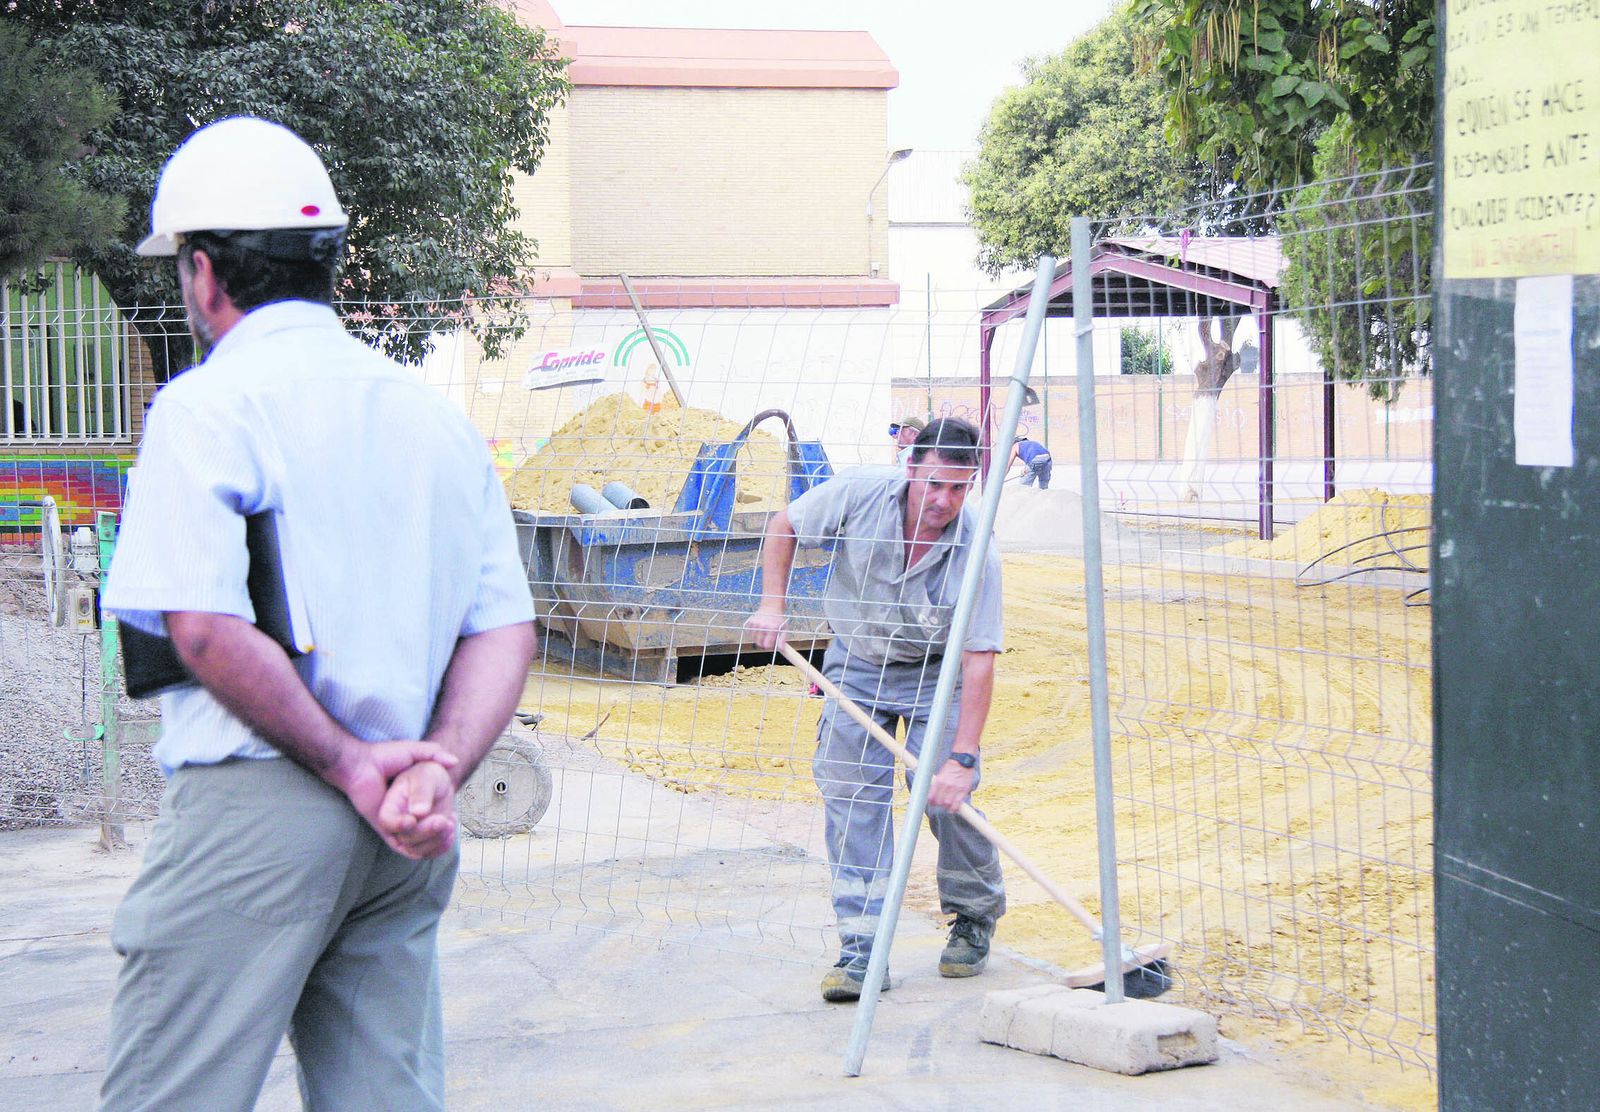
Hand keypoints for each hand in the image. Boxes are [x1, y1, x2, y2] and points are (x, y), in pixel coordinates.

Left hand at [331, 740, 457, 853]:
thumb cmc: (385, 756)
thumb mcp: (415, 751)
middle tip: (448, 821)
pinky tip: (419, 824)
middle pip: (433, 836)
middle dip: (443, 832)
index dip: (449, 824)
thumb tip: (454, 761)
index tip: (453, 818)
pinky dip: (416, 843)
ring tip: (441, 823)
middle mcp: (410, 815)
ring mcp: (399, 824)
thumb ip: (434, 753)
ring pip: (421, 844)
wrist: (362, 764)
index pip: (440, 821)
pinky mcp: (386, 830)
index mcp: (419, 801)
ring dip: (432, 837)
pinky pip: (403, 847)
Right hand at [378, 759, 458, 859]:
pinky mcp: (421, 842)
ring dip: (436, 840)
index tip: (413, 820)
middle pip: (404, 839)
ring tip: (450, 822)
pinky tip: (451, 830)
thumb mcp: (425, 776)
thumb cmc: (428, 775)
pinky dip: (442, 846)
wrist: (437, 784)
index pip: (387, 821)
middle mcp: (396, 824)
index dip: (398, 824)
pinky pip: (429, 853)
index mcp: (389, 805)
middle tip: (443, 819)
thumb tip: (418, 813)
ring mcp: (408, 836)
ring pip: (416, 851)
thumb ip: (421, 792)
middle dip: (426, 831)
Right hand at [744, 606, 786, 650]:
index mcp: (772, 628)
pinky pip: (749, 633)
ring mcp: (755, 623)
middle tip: (767, 638)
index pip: (766, 645)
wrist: (771, 606)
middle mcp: (762, 626)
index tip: (771, 644)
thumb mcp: (784, 628)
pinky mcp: (749, 622)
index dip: (769, 646)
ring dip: (758, 638)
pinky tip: (759, 628)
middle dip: (763, 643)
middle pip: (759, 643)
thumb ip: (782, 639)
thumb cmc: (778, 619)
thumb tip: (781, 649)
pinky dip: (753, 633)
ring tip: (764, 631)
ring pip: (753, 639)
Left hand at [928, 758, 974, 811]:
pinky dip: (955, 808)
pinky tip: (953, 809)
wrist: (962, 760)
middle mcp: (946, 785)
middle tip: (940, 804)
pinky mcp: (963, 790)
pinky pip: (958, 803)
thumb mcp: (940, 773)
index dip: (930, 802)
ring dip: (946, 807)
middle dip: (938, 804)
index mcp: (939, 780)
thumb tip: (932, 793)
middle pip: (939, 801)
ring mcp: (955, 788)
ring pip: (948, 804)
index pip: (931, 796)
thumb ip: (937, 783)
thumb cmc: (951, 766)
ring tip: (947, 806)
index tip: (931, 803)